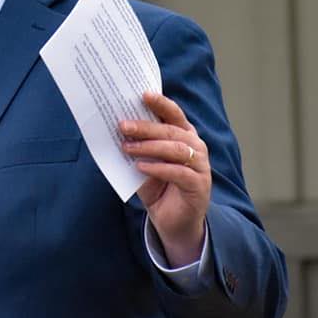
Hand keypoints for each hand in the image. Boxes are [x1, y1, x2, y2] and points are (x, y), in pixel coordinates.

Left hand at [121, 92, 210, 266]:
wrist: (173, 222)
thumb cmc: (158, 187)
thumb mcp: (144, 163)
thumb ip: (137, 147)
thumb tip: (117, 131)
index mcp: (184, 135)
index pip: (174, 114)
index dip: (161, 103)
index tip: (143, 94)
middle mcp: (195, 146)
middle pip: (172, 130)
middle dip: (146, 126)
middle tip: (123, 125)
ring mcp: (200, 166)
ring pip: (176, 149)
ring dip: (149, 146)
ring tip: (127, 147)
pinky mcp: (198, 185)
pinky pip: (178, 172)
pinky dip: (158, 168)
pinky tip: (140, 167)